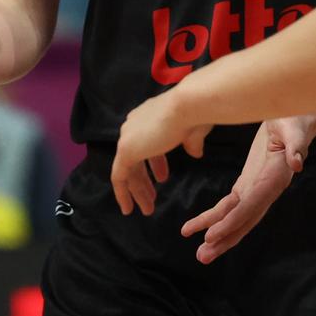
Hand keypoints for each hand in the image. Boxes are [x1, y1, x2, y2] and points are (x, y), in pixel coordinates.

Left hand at [110, 87, 210, 216]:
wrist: (188, 106)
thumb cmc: (195, 115)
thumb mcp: (194, 132)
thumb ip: (191, 143)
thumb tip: (195, 153)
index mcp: (147, 116)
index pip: (147, 142)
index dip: (155, 162)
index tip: (162, 178)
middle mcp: (133, 125)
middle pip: (136, 158)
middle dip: (144, 180)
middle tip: (152, 198)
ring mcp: (128, 138)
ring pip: (128, 170)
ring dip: (138, 191)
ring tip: (147, 209)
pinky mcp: (126, 151)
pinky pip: (119, 177)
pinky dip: (123, 193)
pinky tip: (128, 209)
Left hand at [180, 116, 310, 261]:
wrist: (295, 118)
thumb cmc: (294, 119)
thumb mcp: (295, 128)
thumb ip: (297, 146)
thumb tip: (297, 164)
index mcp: (275, 179)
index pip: (250, 206)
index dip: (232, 222)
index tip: (212, 236)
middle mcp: (266, 191)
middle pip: (243, 221)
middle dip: (223, 240)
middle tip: (202, 257)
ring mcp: (256, 190)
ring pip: (234, 218)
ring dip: (216, 235)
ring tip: (200, 252)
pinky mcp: (248, 184)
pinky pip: (229, 205)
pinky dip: (213, 217)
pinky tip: (198, 228)